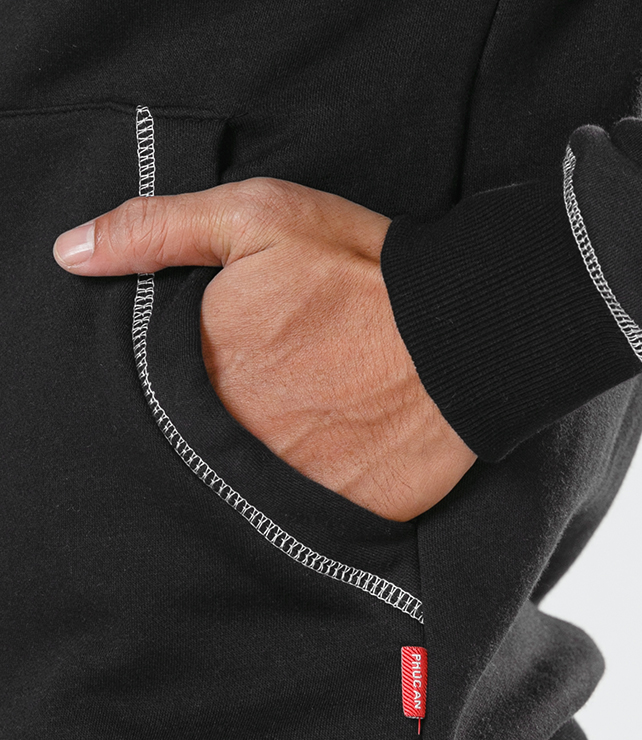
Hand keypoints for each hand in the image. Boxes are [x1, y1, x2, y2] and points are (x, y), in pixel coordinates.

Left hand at [53, 178, 475, 520]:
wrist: (467, 331)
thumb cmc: (362, 272)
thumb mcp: (258, 219)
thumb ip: (157, 232)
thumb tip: (69, 255)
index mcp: (205, 371)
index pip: (164, 394)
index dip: (196, 377)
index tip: (238, 362)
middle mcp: (239, 438)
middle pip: (209, 443)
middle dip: (236, 420)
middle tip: (286, 388)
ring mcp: (293, 484)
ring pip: (256, 483)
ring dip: (275, 458)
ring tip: (316, 418)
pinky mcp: (347, 514)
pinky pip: (316, 512)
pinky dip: (323, 487)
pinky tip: (345, 451)